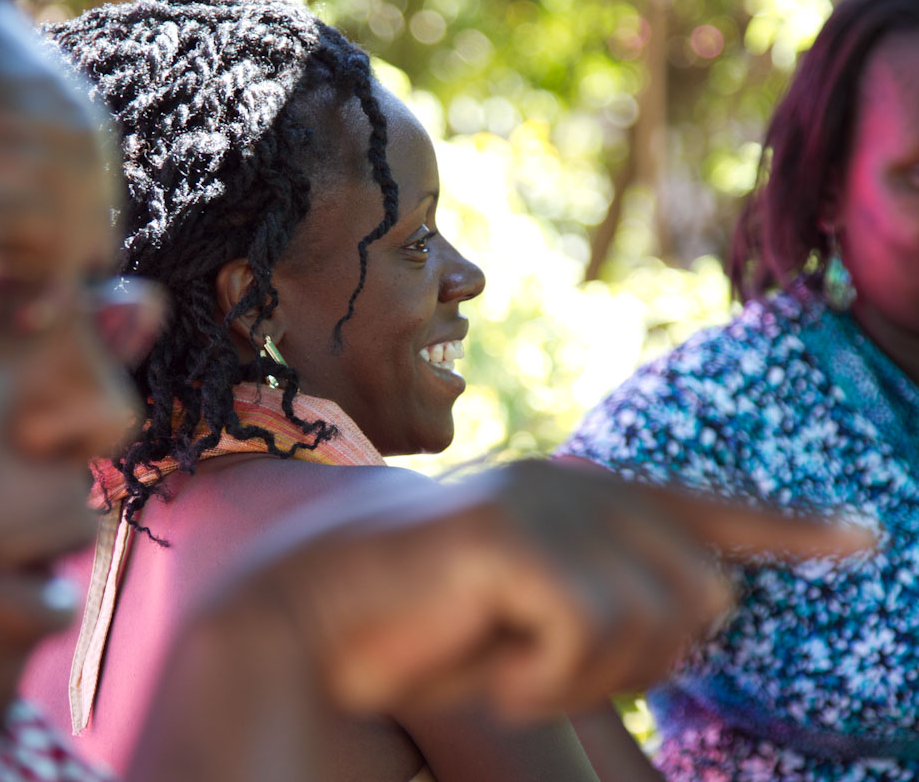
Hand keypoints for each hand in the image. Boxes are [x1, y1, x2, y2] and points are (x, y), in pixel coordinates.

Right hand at [259, 459, 874, 720]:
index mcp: (575, 493)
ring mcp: (544, 503)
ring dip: (585, 681)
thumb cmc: (412, 624)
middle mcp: (573, 484)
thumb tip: (705, 602)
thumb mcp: (525, 611)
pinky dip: (544, 684)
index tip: (858, 536)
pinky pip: (585, 638)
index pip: (704, 508)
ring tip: (506, 669)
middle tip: (548, 676)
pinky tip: (488, 672)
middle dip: (642, 664)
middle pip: (700, 597)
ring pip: (655, 626)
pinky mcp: (512, 535)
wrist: (308, 613)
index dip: (786, 527)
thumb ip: (604, 594)